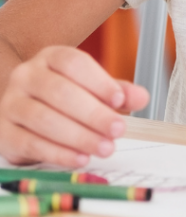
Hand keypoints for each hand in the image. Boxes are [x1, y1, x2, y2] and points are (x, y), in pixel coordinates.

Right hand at [0, 46, 148, 166]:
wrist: (25, 108)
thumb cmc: (64, 96)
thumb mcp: (93, 88)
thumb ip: (118, 91)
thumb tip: (141, 97)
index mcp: (51, 58)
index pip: (74, 64)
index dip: (99, 82)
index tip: (120, 100)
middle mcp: (26, 76)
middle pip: (60, 92)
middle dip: (93, 114)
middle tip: (118, 130)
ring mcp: (10, 103)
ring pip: (44, 119)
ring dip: (79, 136)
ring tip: (105, 147)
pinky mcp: (3, 132)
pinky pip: (31, 143)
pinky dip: (59, 153)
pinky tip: (81, 158)